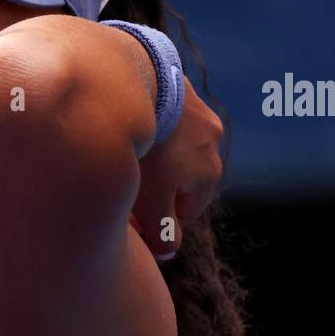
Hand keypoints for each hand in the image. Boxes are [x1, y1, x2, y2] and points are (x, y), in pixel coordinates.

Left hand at [130, 84, 223, 260]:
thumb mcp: (152, 200)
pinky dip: (149, 125)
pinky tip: (122, 124)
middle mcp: (212, 142)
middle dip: (154, 188)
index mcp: (209, 174)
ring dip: (151, 155)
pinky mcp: (179, 87)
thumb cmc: (148, 147)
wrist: (144, 82)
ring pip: (172, 147)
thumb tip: (168, 253)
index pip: (185, 215)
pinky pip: (164, 116)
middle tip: (123, 187)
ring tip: (122, 152)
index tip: (129, 219)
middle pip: (179, 180)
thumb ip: (161, 231)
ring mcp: (198, 112)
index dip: (156, 222)